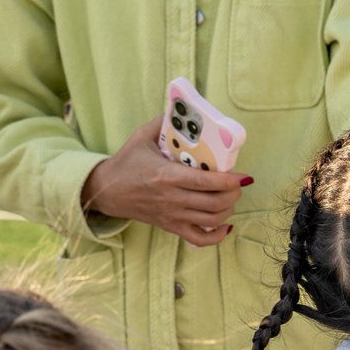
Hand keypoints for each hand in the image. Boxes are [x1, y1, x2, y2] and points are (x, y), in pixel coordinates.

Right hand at [81, 117, 250, 246]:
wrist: (105, 191)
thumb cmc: (126, 163)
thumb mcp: (141, 137)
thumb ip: (163, 123)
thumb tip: (184, 110)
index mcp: (167, 176)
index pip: (207, 182)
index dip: (230, 181)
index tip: (244, 176)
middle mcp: (172, 199)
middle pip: (214, 202)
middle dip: (234, 194)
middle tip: (238, 184)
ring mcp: (172, 215)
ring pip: (211, 220)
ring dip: (228, 210)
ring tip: (231, 198)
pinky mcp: (170, 226)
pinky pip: (199, 239)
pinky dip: (216, 236)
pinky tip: (224, 225)